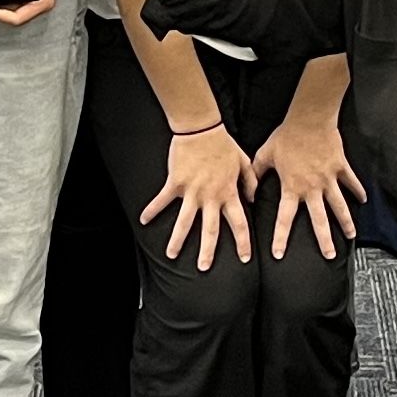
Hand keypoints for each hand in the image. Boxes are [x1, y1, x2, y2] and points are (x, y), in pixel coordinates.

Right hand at [149, 122, 256, 269]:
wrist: (201, 128)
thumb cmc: (223, 144)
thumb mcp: (243, 162)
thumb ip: (250, 182)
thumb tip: (252, 200)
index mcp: (228, 193)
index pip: (239, 223)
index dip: (243, 242)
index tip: (245, 258)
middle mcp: (210, 197)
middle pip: (210, 230)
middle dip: (207, 251)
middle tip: (203, 268)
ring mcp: (191, 192)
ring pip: (184, 222)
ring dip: (177, 240)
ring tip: (171, 255)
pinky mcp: (175, 183)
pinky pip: (162, 200)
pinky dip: (152, 210)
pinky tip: (143, 221)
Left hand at [253, 112, 360, 259]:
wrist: (309, 119)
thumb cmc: (286, 136)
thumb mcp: (265, 154)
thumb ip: (256, 174)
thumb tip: (247, 190)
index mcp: (292, 187)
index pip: (285, 218)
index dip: (281, 237)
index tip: (279, 254)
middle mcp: (312, 187)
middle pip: (320, 219)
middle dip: (324, 239)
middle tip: (328, 255)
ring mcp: (329, 178)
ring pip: (340, 205)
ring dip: (346, 221)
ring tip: (352, 236)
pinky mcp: (340, 167)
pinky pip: (351, 182)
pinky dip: (358, 191)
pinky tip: (363, 200)